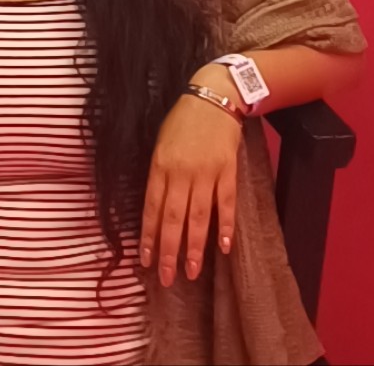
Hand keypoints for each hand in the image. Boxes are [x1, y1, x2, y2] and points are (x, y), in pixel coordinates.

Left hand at [140, 65, 242, 285]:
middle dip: (168, 250)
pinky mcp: (228, 169)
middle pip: (173, 217)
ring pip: (198, 216)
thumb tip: (154, 207)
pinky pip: (226, 202)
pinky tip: (224, 247)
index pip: (151, 207)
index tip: (145, 260)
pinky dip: (225, 225)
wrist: (214, 96)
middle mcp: (181, 171)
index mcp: (160, 164)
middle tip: (166, 277)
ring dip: (194, 247)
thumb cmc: (183, 120)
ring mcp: (206, 171)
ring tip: (190, 271)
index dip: (148, 235)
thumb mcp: (161, 142)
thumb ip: (158, 173)